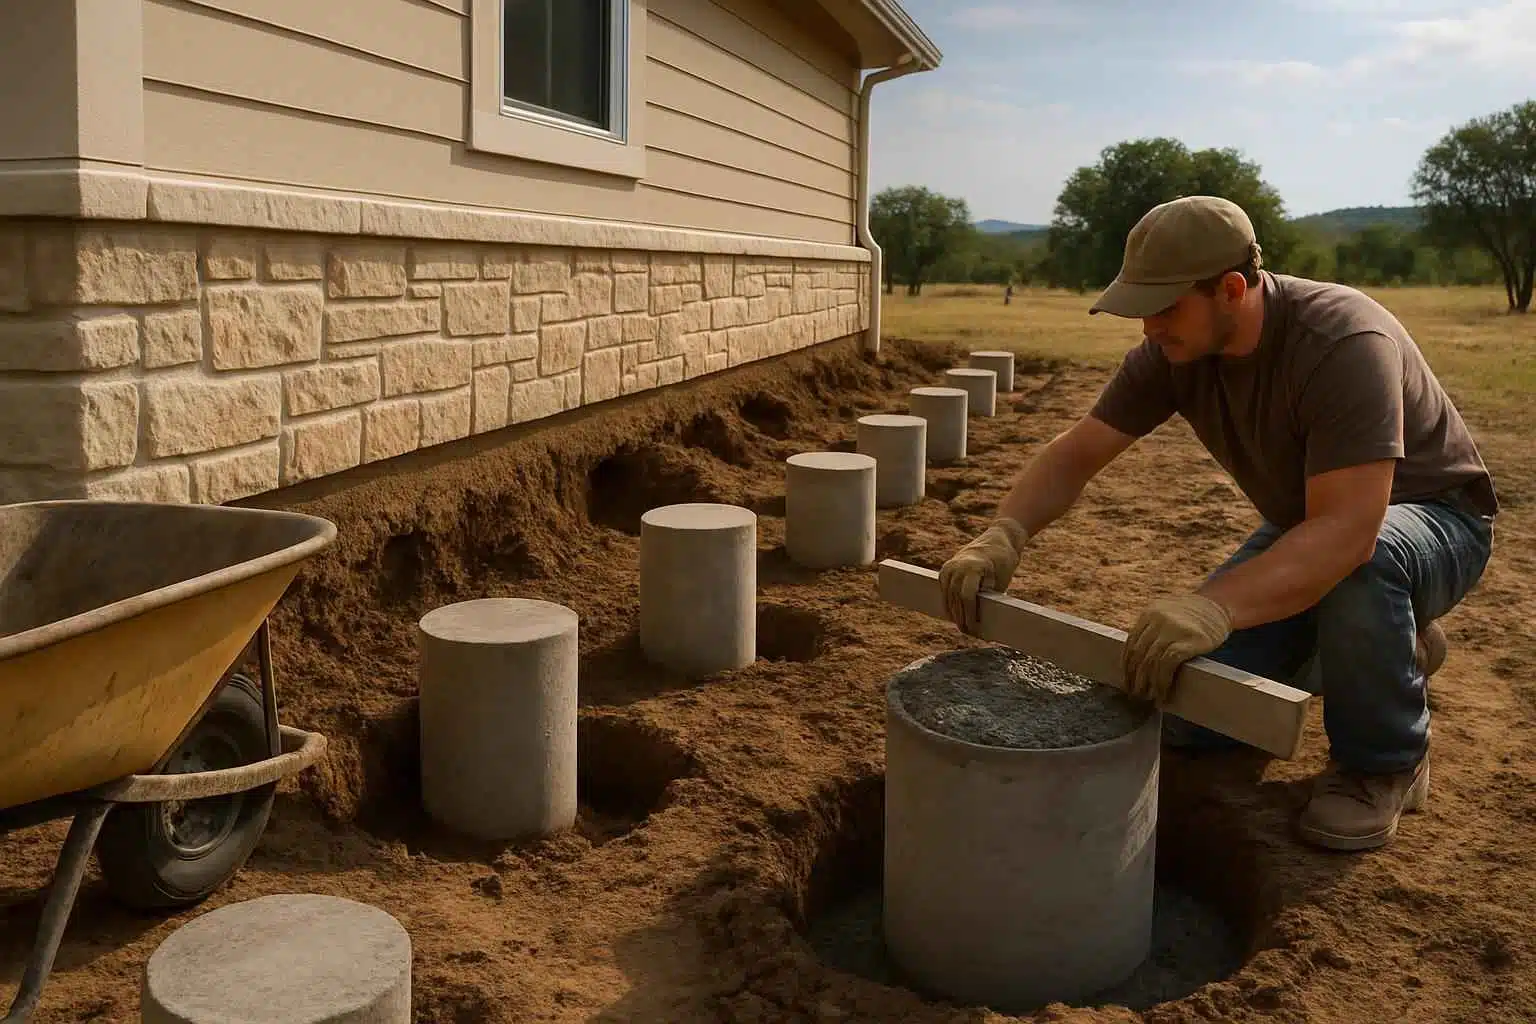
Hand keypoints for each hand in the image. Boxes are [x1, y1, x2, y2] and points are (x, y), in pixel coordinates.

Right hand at [938, 518, 1029, 634]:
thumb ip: (988, 597)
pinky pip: (944, 590)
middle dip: (961, 617)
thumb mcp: (1001, 580)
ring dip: (954, 612)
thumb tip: (980, 619)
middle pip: (955, 598)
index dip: (969, 614)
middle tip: (968, 632)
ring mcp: (949, 566)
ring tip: (962, 626)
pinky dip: (948, 602)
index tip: (974, 628)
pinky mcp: (946, 569)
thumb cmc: (1004, 562)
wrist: (997, 540)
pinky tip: (953, 615)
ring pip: (948, 595)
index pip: (967, 597)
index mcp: (973, 567)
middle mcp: (957, 566)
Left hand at [1122, 592, 1231, 703]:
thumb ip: (1151, 631)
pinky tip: (1162, 693)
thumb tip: (1135, 664)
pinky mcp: (1191, 640)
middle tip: (1135, 694)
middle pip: (1138, 654)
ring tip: (1148, 697)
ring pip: (1151, 661)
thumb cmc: (1192, 617)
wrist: (1219, 605)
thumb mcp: (1166, 615)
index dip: (1125, 666)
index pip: (1130, 644)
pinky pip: (1168, 664)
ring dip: (1147, 683)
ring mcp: (1174, 629)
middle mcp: (1158, 619)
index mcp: (1149, 614)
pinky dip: (1162, 682)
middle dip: (1134, 678)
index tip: (1125, 682)